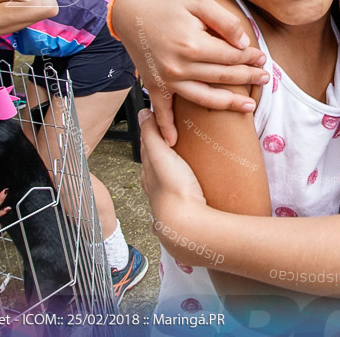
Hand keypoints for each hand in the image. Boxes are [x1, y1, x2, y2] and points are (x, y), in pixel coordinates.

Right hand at [112, 0, 267, 145]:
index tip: (262, 58)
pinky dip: (166, 128)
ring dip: (228, 104)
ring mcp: (166, 79)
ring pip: (203, 98)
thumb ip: (224, 21)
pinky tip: (174, 142)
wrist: (130, 12)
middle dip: (247, 78)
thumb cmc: (167, 4)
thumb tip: (243, 43)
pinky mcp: (154, 85)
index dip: (250, 57)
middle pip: (222, 77)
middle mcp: (180, 66)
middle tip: (264, 79)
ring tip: (249, 107)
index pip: (231, 56)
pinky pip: (161, 111)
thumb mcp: (198, 2)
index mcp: (193, 45)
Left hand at [138, 109, 206, 259]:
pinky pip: (184, 199)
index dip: (152, 138)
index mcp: (148, 174)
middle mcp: (155, 190)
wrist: (187, 225)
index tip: (161, 128)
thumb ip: (151, 134)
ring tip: (188, 168)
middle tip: (177, 145)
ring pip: (169, 186)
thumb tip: (143, 113)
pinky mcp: (185, 211)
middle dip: (164, 158)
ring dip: (175, 176)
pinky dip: (187, 193)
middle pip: (157, 169)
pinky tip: (195, 193)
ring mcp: (169, 202)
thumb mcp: (160, 154)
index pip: (147, 151)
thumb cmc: (173, 190)